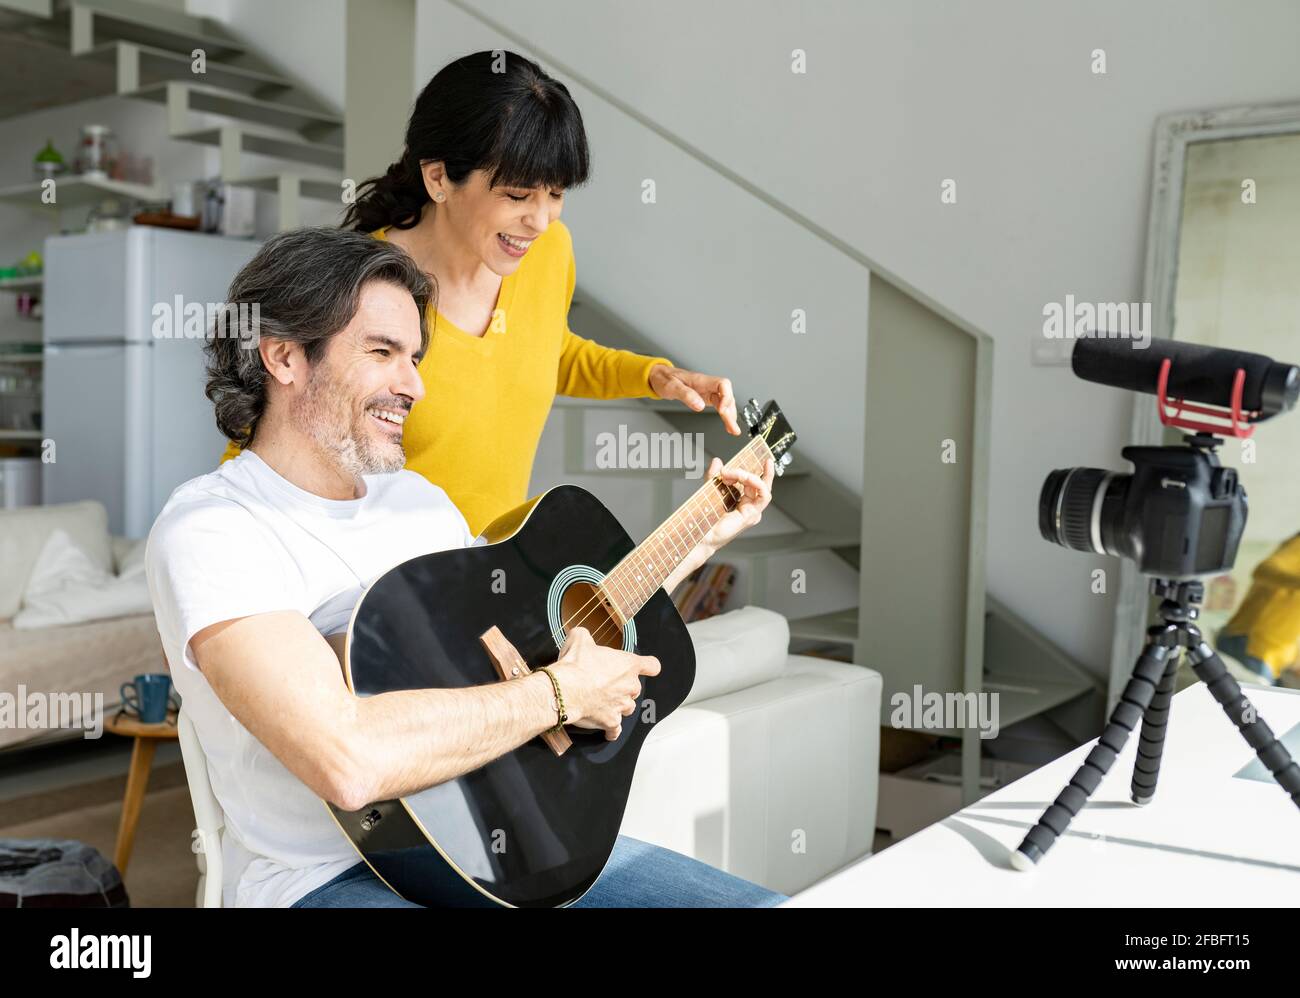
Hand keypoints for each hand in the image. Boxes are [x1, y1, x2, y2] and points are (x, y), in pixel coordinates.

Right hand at [549, 626, 661, 740]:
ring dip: (618, 706)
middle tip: (606, 684)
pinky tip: (606, 729)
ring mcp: (622, 706)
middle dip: (623, 687)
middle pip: (635, 688)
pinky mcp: (611, 722)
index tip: (645, 668)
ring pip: (627, 708)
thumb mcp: (579, 639)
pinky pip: (616, 730)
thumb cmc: (575, 665)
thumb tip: (580, 635)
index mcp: (628, 665)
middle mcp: (630, 686)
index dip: (648, 666)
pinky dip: (612, 730)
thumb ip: (585, 636)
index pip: (651, 666)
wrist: (564, 690)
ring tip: (603, 702)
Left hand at [648, 365, 740, 434]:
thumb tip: (699, 406)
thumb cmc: (665, 379)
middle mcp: (707, 385)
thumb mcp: (672, 387)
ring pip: (725, 402)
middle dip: (730, 411)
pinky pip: (719, 406)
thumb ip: (686, 395)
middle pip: (726, 396)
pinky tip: (728, 425)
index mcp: (701, 380)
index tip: (722, 410)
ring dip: (730, 416)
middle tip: (732, 427)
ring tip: (733, 430)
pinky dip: (725, 416)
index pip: (722, 384)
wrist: (659, 377)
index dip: (726, 396)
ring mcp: (708, 391)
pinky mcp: (706, 398)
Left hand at [700, 456, 773, 550]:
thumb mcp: (711, 489)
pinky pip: (763, 494)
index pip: (757, 483)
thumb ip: (714, 475)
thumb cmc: (706, 518)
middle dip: (748, 470)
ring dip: (748, 475)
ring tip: (730, 473)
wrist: (701, 533)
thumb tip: (717, 461)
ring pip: (761, 486)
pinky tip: (742, 477)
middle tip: (729, 469)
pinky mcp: (752, 514)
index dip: (760, 470)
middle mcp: (751, 507)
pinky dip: (755, 482)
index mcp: (744, 502)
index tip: (760, 457)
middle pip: (761, 483)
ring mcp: (753, 511)